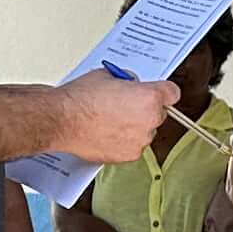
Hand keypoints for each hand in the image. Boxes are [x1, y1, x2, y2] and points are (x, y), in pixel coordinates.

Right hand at [48, 70, 178, 166]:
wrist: (60, 120)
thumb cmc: (79, 99)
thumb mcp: (107, 76)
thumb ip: (127, 82)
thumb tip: (130, 85)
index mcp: (149, 97)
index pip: (172, 93)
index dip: (162, 91)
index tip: (157, 92)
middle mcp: (150, 120)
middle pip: (158, 113)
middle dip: (144, 109)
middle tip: (123, 105)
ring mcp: (140, 140)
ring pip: (145, 131)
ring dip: (133, 126)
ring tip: (109, 120)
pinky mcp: (129, 155)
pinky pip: (133, 145)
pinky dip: (123, 141)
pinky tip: (105, 132)